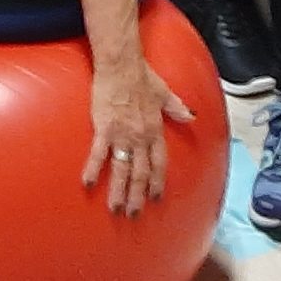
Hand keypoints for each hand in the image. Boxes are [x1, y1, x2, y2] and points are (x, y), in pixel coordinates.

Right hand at [81, 60, 194, 215]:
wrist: (122, 65)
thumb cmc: (142, 76)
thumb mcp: (165, 93)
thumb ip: (177, 108)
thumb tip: (192, 116)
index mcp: (155, 130)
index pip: (159, 163)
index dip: (157, 181)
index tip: (155, 197)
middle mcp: (141, 137)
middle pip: (140, 173)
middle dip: (137, 196)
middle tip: (133, 215)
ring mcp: (122, 135)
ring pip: (122, 170)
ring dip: (119, 192)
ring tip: (116, 210)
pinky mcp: (104, 129)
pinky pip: (98, 154)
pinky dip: (94, 169)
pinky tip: (88, 184)